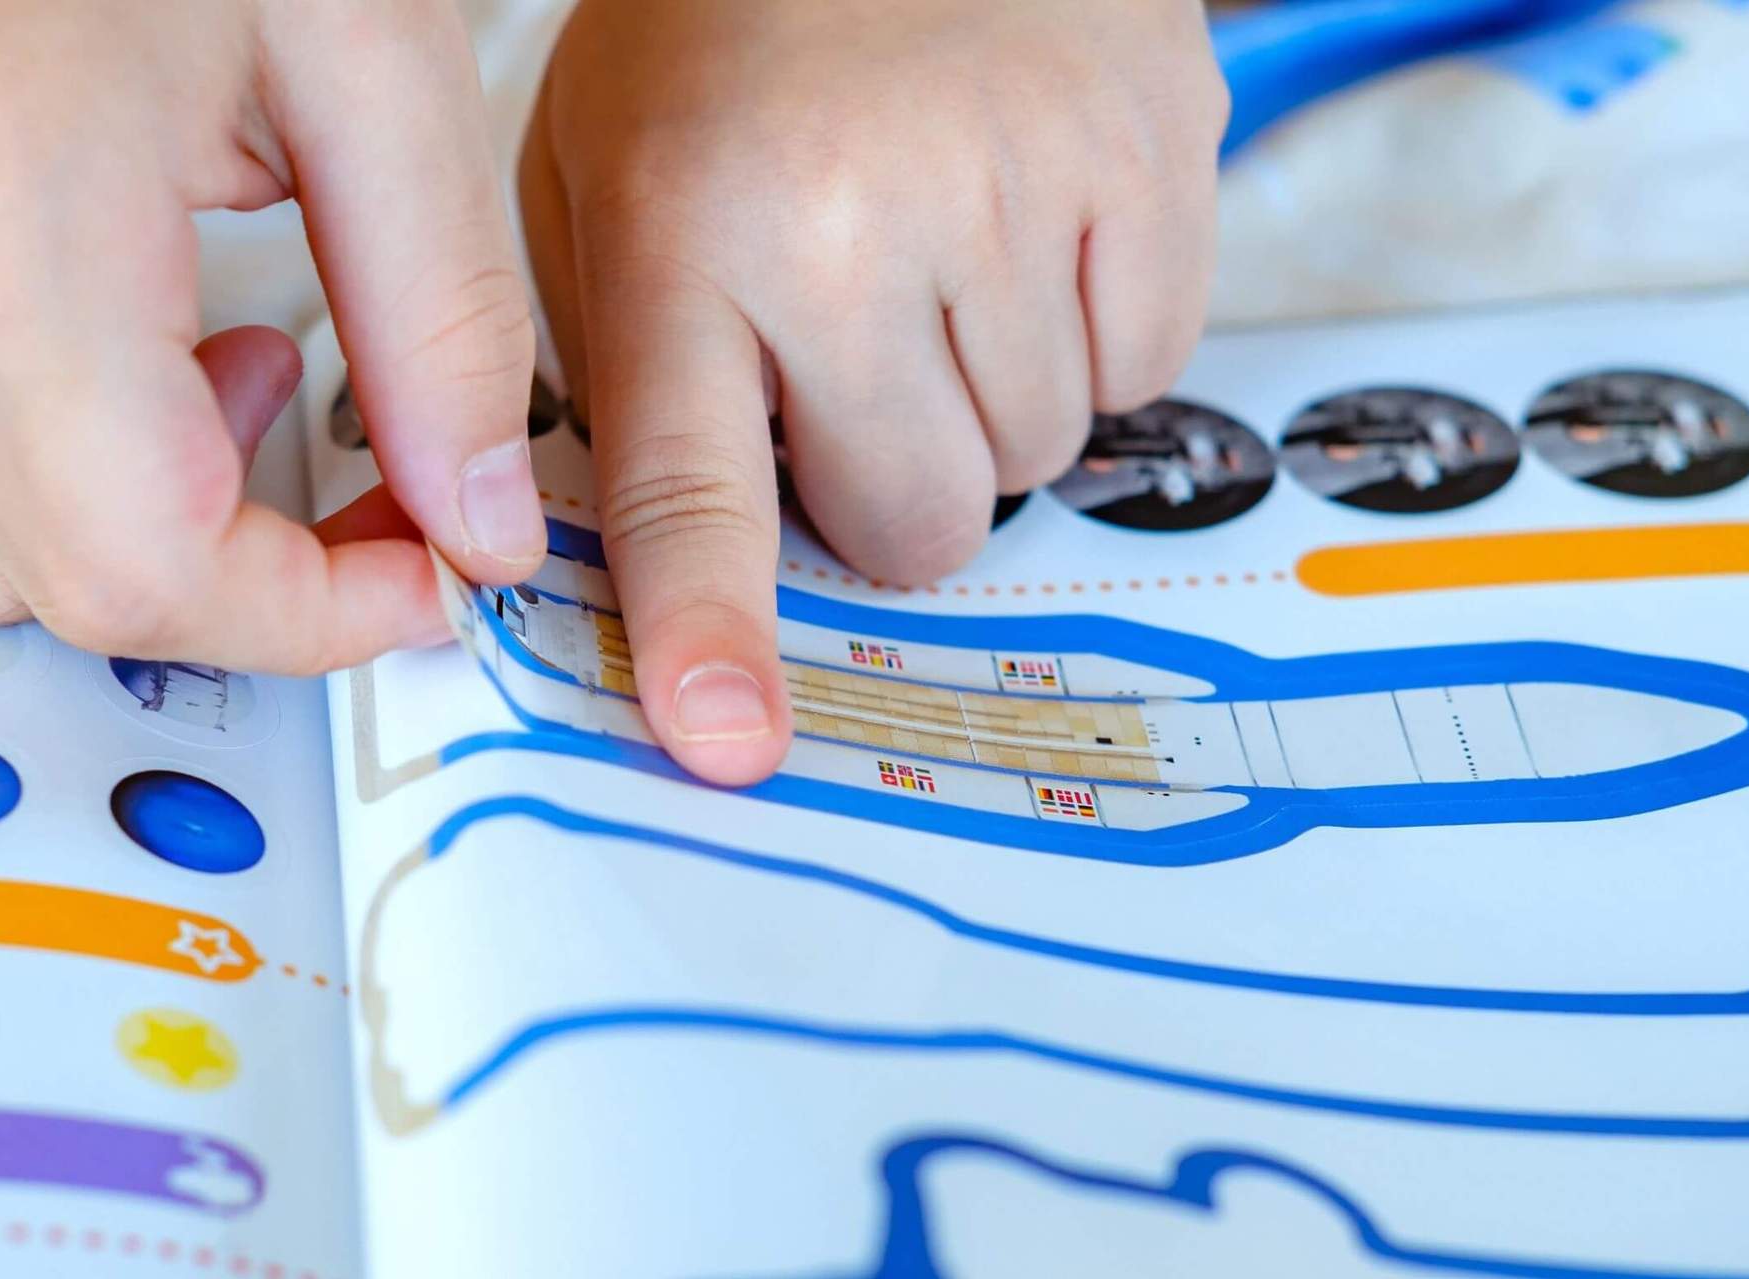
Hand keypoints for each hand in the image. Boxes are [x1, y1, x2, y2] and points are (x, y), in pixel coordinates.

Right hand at [0, 0, 546, 672]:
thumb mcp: (378, 73)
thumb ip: (444, 323)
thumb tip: (481, 526)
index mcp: (10, 223)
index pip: (150, 563)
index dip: (310, 617)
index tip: (425, 575)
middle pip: (72, 589)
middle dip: (255, 583)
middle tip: (367, 481)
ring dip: (149, 534)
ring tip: (236, 371)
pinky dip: (42, 488)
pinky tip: (130, 367)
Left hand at [523, 0, 1226, 784]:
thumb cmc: (731, 23)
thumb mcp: (596, 169)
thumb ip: (611, 360)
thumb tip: (648, 564)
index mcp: (685, 227)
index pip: (693, 483)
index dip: (712, 627)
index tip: (726, 738)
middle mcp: (850, 221)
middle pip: (913, 524)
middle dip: (887, 490)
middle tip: (858, 373)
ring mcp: (1018, 187)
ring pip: (1035, 461)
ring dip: (987, 408)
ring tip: (940, 265)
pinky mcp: (1153, 154)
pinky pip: (1145, 372)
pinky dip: (1090, 338)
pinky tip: (1029, 231)